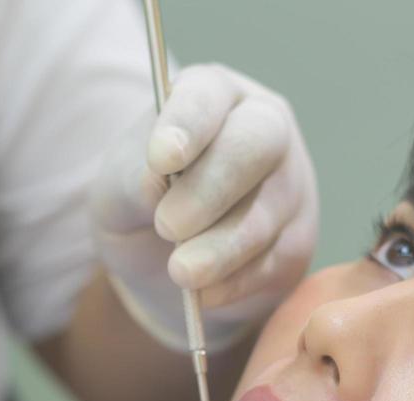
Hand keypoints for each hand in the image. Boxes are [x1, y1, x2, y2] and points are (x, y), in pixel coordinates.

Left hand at [92, 63, 318, 351]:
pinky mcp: (296, 240)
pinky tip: (204, 292)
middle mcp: (263, 129)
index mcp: (213, 97)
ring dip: (221, 247)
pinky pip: (274, 260)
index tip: (160, 158)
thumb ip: (131, 181)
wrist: (163, 263)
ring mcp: (289, 184)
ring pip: (266, 212)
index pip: (207, 95)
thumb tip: (157, 182)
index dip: (187, 124)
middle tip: (168, 226)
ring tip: (181, 272)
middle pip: (255, 144)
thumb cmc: (140, 206)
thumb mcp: (116, 191)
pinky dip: (236, 281)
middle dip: (210, 189)